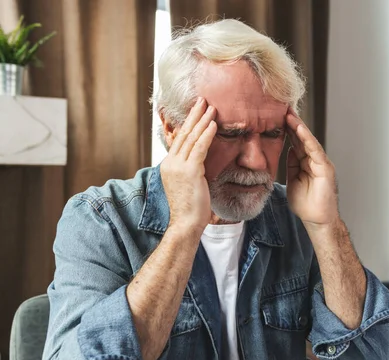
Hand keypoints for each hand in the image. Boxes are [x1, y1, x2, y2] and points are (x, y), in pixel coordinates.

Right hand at [160, 98, 216, 235]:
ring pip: (191, 138)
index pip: (179, 139)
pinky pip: (199, 148)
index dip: (189, 124)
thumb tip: (201, 160)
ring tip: (211, 107)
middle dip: (194, 115)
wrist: (186, 223)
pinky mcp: (189, 171)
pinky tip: (214, 124)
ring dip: (202, 120)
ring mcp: (178, 167)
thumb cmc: (191, 208)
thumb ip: (192, 169)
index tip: (196, 111)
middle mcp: (171, 163)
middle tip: (202, 100)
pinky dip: (207, 134)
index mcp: (169, 165)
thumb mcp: (189, 184)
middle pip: (183, 134)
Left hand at [285, 109, 338, 228]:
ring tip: (288, 114)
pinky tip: (299, 129)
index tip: (274, 117)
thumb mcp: (292, 180)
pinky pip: (315, 150)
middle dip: (291, 123)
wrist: (317, 220)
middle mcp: (314, 159)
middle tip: (281, 107)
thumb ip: (290, 166)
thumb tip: (286, 152)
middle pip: (302, 137)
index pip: (295, 141)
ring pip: (308, 140)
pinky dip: (307, 139)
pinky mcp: (325, 168)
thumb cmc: (306, 204)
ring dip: (298, 126)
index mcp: (305, 162)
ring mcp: (321, 163)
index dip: (286, 129)